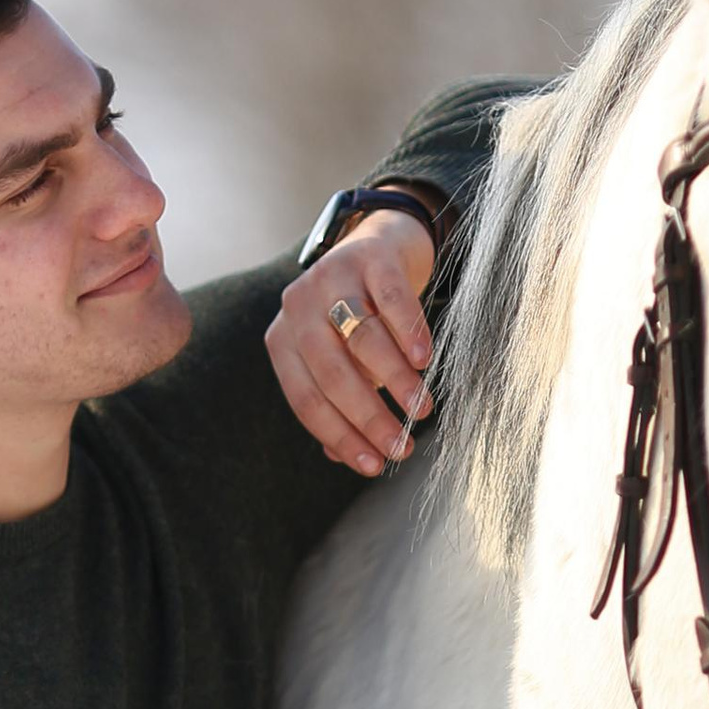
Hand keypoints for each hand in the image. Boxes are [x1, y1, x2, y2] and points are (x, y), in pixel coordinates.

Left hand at [265, 208, 436, 478]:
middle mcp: (298, 307)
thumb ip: (336, 403)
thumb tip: (342, 457)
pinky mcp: (369, 256)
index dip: (340, 436)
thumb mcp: (341, 360)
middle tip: (402, 446)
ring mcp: (331, 277)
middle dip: (368, 417)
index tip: (374, 464)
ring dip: (395, 380)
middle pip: (332, 374)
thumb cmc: (360, 316)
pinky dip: (409, 332)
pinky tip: (424, 360)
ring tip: (420, 408)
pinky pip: (390, 299)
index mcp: (283, 340)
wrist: (380, 244)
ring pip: (361, 338)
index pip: (306, 400)